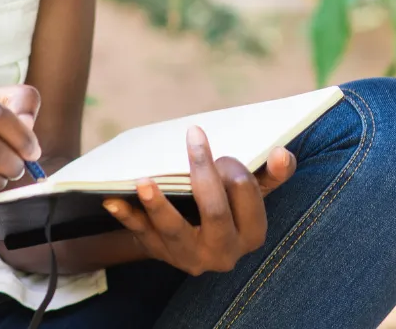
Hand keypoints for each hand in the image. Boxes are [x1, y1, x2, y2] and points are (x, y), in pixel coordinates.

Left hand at [102, 127, 296, 275]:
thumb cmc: (228, 202)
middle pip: (215, 212)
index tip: (222, 151)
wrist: (196, 234)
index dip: (232, 168)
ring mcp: (190, 256)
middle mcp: (224, 253)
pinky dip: (127, 218)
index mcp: (252, 234)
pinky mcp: (161, 252)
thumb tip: (283, 153)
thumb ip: (271, 172)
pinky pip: (142, 235)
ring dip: (157, 205)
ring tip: (143, 181)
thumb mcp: (254, 190)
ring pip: (174, 230)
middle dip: (203, 175)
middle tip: (193, 139)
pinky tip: (113, 201)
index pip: (245, 194)